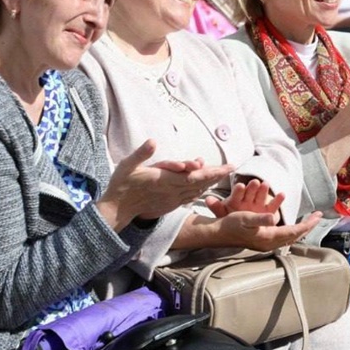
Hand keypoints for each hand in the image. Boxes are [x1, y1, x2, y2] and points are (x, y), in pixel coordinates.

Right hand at [98, 140, 234, 226]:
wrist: (117, 209)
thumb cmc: (121, 184)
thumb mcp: (127, 165)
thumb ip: (141, 154)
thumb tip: (153, 141)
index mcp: (165, 179)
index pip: (195, 175)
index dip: (212, 171)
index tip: (227, 167)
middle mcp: (172, 190)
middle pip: (200, 182)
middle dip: (216, 174)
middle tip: (231, 167)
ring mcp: (172, 199)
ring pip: (196, 190)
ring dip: (209, 181)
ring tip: (221, 172)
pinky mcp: (170, 204)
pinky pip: (189, 197)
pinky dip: (199, 190)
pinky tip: (205, 186)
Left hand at [205, 178, 284, 217]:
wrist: (246, 229)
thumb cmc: (232, 219)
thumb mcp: (223, 214)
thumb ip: (217, 207)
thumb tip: (207, 199)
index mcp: (236, 200)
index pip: (236, 195)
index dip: (238, 191)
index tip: (240, 186)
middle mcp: (248, 200)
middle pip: (250, 193)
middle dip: (252, 188)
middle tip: (254, 182)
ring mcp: (259, 203)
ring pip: (261, 196)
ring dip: (263, 190)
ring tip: (266, 185)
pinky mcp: (269, 210)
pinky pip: (273, 205)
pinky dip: (278, 200)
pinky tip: (282, 195)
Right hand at [217, 210, 322, 251]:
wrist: (219, 233)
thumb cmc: (232, 224)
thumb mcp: (246, 218)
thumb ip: (261, 218)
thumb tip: (274, 218)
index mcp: (268, 237)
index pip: (294, 231)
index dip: (307, 224)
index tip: (318, 216)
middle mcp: (270, 243)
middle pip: (295, 235)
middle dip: (308, 226)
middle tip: (318, 216)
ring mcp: (267, 244)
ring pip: (290, 237)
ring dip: (301, 229)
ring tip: (310, 220)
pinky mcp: (264, 242)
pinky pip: (284, 237)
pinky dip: (292, 231)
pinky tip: (294, 226)